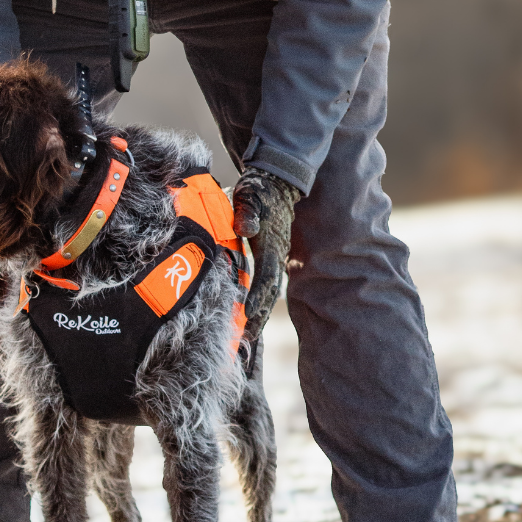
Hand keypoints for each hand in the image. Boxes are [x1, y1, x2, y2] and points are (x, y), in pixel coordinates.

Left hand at [231, 167, 300, 338]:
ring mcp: (276, 257)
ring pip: (269, 291)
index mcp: (270, 244)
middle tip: (247, 338)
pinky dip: (259, 301)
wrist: (277, 183)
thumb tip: (244, 228)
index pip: (265, 275)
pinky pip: (266, 284)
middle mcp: (276, 254)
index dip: (256, 295)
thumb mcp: (250, 196)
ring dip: (260, 313)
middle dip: (260, 315)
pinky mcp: (271, 257)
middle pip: (270, 291)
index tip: (246, 314)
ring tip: (248, 335)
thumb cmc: (260, 190)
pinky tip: (250, 314)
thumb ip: (247, 213)